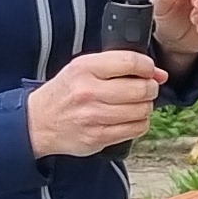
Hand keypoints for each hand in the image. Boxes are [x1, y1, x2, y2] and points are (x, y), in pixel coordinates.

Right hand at [29, 48, 168, 160]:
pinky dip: (140, 123)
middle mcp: (89, 91)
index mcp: (85, 68)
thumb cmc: (65, 92)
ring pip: (141, 110)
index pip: (130, 62)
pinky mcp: (99, 136)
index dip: (148, 66)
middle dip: (150, 88)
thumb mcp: (83, 68)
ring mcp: (94, 116)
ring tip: (136, 104)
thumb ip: (118, 65)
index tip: (149, 70)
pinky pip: (135, 129)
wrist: (39, 122)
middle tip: (146, 89)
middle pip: (140, 89)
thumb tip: (158, 73)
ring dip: (146, 107)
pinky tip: (130, 118)